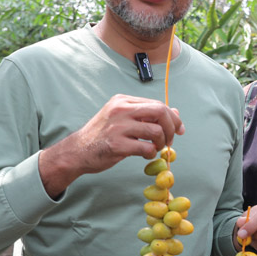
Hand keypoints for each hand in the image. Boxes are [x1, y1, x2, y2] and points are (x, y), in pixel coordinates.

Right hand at [39, 94, 183, 196]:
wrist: (77, 151)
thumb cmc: (103, 135)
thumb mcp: (123, 119)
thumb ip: (147, 115)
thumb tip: (175, 112)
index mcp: (123, 100)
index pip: (157, 104)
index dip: (173, 117)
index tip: (179, 129)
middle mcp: (120, 109)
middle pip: (160, 112)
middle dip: (172, 127)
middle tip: (171, 140)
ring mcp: (118, 127)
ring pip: (156, 131)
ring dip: (161, 143)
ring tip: (155, 148)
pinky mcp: (116, 145)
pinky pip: (146, 148)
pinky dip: (151, 153)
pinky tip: (145, 155)